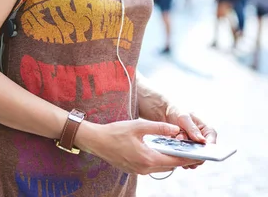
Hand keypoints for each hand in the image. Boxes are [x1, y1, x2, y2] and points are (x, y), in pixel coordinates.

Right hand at [76, 119, 202, 175]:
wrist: (97, 141)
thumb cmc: (116, 132)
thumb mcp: (139, 126)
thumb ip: (159, 128)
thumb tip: (175, 130)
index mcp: (148, 158)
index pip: (174, 160)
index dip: (187, 157)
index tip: (199, 154)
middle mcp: (145, 168)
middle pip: (169, 165)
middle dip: (181, 158)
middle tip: (192, 150)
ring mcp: (139, 170)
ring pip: (161, 165)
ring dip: (170, 158)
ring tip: (179, 148)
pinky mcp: (135, 169)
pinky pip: (152, 165)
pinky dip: (160, 158)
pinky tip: (162, 150)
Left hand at [165, 105, 216, 169]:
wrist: (166, 115)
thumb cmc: (178, 113)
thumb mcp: (184, 117)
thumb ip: (192, 128)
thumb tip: (202, 141)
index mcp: (208, 131)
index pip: (212, 144)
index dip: (206, 150)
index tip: (196, 151)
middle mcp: (203, 141)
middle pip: (202, 155)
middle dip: (190, 150)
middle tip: (179, 139)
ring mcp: (195, 148)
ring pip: (193, 159)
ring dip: (184, 153)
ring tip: (175, 140)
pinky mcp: (188, 153)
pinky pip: (186, 161)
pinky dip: (179, 156)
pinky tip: (173, 148)